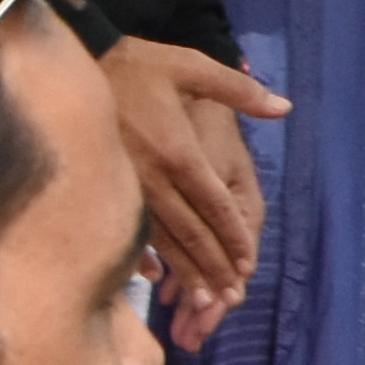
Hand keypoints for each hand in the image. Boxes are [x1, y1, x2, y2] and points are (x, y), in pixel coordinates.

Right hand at [103, 37, 282, 346]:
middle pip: (191, 233)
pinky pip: (132, 230)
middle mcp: (155, 178)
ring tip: (203, 301)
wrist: (80, 63)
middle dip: (214, 267)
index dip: (233, 238)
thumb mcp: (193, 67)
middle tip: (231, 299)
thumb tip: (284, 107)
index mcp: (180, 153)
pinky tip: (154, 277)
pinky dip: (146, 256)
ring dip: (185, 271)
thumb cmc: (141, 66)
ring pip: (163, 239)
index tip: (248, 266)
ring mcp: (129, 186)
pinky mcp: (108, 187)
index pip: (214, 207)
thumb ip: (240, 92)